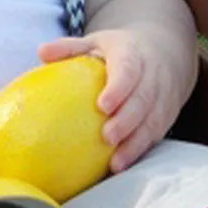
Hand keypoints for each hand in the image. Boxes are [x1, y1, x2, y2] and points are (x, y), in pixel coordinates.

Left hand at [37, 28, 189, 172]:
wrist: (164, 52)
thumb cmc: (119, 52)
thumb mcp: (96, 42)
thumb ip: (70, 48)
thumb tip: (41, 51)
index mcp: (132, 54)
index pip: (128, 70)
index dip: (118, 88)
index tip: (103, 106)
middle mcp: (152, 75)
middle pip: (143, 99)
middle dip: (127, 120)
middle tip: (106, 137)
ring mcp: (162, 96)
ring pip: (153, 121)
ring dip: (135, 142)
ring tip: (115, 162)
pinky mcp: (166, 115)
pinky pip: (156, 134)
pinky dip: (140, 150)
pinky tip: (122, 165)